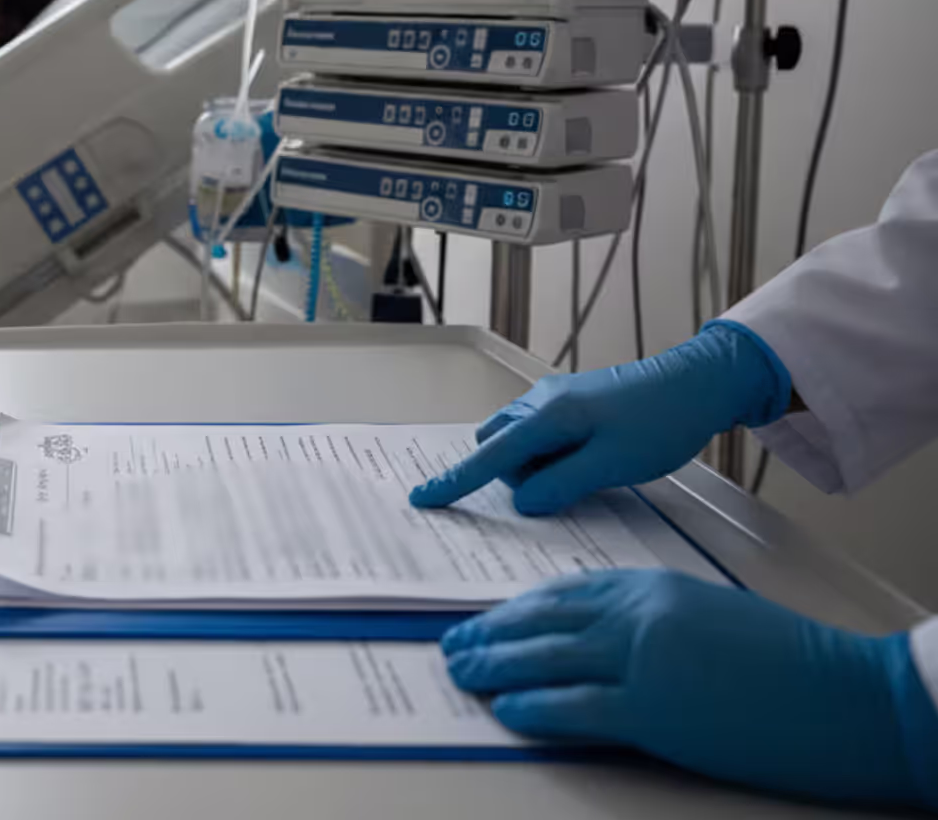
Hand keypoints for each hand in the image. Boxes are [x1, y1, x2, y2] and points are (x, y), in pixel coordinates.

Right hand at [410, 322, 789, 515]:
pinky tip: (582, 459)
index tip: (424, 498)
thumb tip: (522, 501)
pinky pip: (537, 429)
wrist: (698, 382)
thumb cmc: (660, 424)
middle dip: (510, 473)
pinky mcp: (571, 399)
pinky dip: (545, 451)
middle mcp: (540, 401)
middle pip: (496, 444)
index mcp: (548, 417)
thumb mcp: (612, 465)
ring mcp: (554, 396)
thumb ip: (560, 486)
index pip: (490, 457)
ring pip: (516, 436)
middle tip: (561, 487)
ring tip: (581, 473)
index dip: (456, 481)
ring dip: (531, 463)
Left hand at [443, 569, 937, 808]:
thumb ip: (649, 622)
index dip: (513, 609)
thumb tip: (597, 646)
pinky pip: (575, 706)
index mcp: (649, 587)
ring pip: (543, 659)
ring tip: (461, 672)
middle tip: (451, 643)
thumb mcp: (705, 617)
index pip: (560, 593)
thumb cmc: (787, 660)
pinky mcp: (654, 710)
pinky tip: (505, 708)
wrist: (846, 692)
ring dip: (493, 666)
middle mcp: (636, 615)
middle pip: (540, 622)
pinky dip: (533, 708)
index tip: (485, 618)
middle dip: (488, 634)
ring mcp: (642, 660)